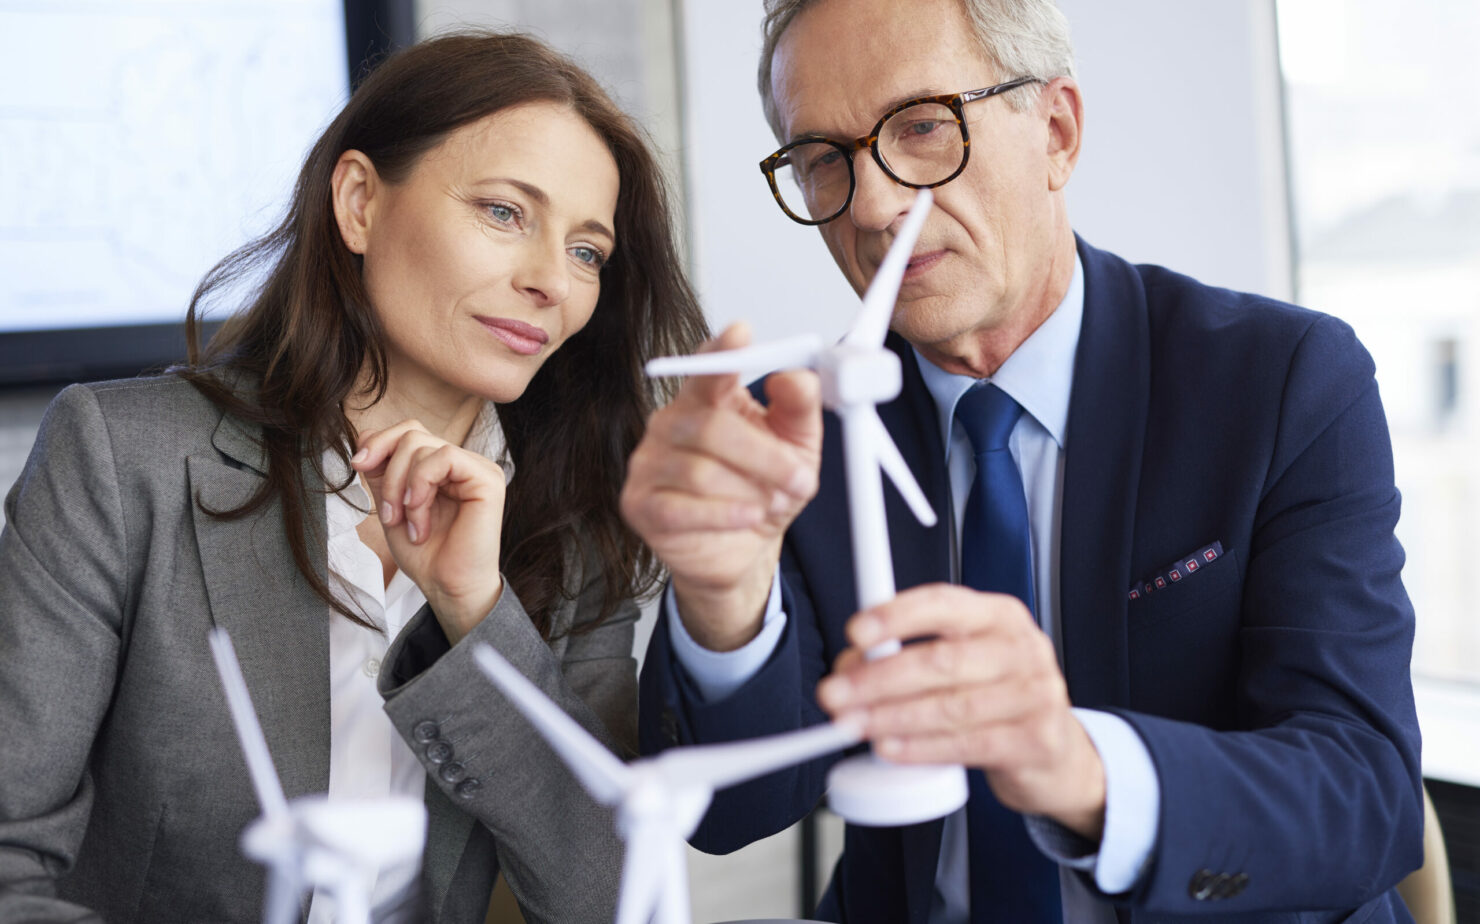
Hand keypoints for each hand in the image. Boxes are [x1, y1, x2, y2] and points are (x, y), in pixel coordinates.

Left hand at [351, 420, 506, 643]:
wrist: (447, 588)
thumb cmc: (426, 555)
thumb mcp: (392, 505)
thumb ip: (382, 472)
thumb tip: (365, 438)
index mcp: (441, 467)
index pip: (408, 431)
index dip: (379, 442)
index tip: (358, 467)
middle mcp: (461, 463)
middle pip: (411, 433)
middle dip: (388, 473)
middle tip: (387, 514)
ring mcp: (476, 468)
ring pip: (422, 445)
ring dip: (402, 488)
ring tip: (408, 524)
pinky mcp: (487, 478)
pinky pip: (444, 457)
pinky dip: (421, 485)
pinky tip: (420, 516)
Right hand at [621, 323, 822, 650]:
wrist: (741, 549)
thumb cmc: (761, 491)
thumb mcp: (797, 445)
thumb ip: (799, 406)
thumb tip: (795, 377)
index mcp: (706, 398)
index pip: (708, 365)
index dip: (722, 351)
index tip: (740, 334)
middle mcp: (670, 422)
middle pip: (711, 427)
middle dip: (765, 457)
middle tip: (798, 478)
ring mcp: (648, 462)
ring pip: (699, 471)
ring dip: (748, 492)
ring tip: (769, 504)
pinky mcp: (639, 503)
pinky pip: (680, 508)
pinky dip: (724, 514)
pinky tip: (747, 516)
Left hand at [816, 584, 1106, 839]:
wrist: (1056, 753)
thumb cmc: (997, 698)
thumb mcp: (963, 664)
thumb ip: (912, 657)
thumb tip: (852, 667)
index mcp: (999, 616)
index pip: (944, 604)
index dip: (897, 616)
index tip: (856, 632)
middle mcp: (1022, 648)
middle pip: (942, 660)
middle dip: (879, 678)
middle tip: (836, 693)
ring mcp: (1036, 694)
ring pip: (951, 706)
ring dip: (892, 717)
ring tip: (853, 725)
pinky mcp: (1037, 740)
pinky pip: (969, 744)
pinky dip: (922, 748)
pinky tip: (890, 748)